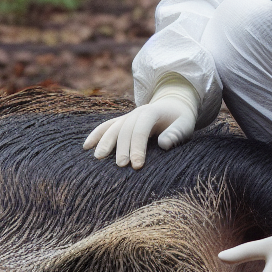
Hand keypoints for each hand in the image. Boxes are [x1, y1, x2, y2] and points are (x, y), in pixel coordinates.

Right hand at [83, 75, 199, 168]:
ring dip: (104, 142)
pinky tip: (86, 146)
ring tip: (98, 158)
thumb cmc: (181, 119)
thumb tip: (163, 144)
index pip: (141, 129)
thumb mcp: (185, 125)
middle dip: (122, 148)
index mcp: (152, 112)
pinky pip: (106, 127)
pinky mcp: (122, 122)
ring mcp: (127, 116)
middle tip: (121, 166)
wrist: (174, 105)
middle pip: (125, 130)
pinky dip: (96, 135)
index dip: (138, 147)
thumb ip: (176, 134)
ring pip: (113, 128)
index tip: (137, 166)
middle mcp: (137, 112)